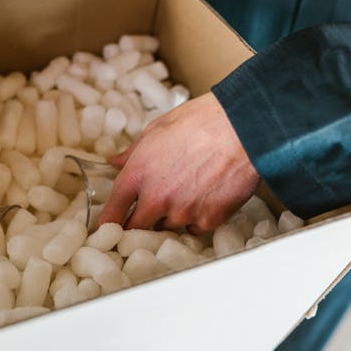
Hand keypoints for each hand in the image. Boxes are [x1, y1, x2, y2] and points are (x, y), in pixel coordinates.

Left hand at [99, 93, 258, 232]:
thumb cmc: (200, 121)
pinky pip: (195, 228)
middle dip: (138, 222)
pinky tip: (204, 197)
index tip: (107, 228)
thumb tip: (115, 161)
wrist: (243, 127)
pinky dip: (196, 218)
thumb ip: (132, 152)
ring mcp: (183, 212)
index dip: (107, 224)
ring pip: (167, 227)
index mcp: (137, 175)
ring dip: (170, 217)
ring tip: (185, 191)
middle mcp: (157, 199)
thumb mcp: (157, 128)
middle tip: (148, 210)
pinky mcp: (209, 220)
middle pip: (136, 228)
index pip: (111, 213)